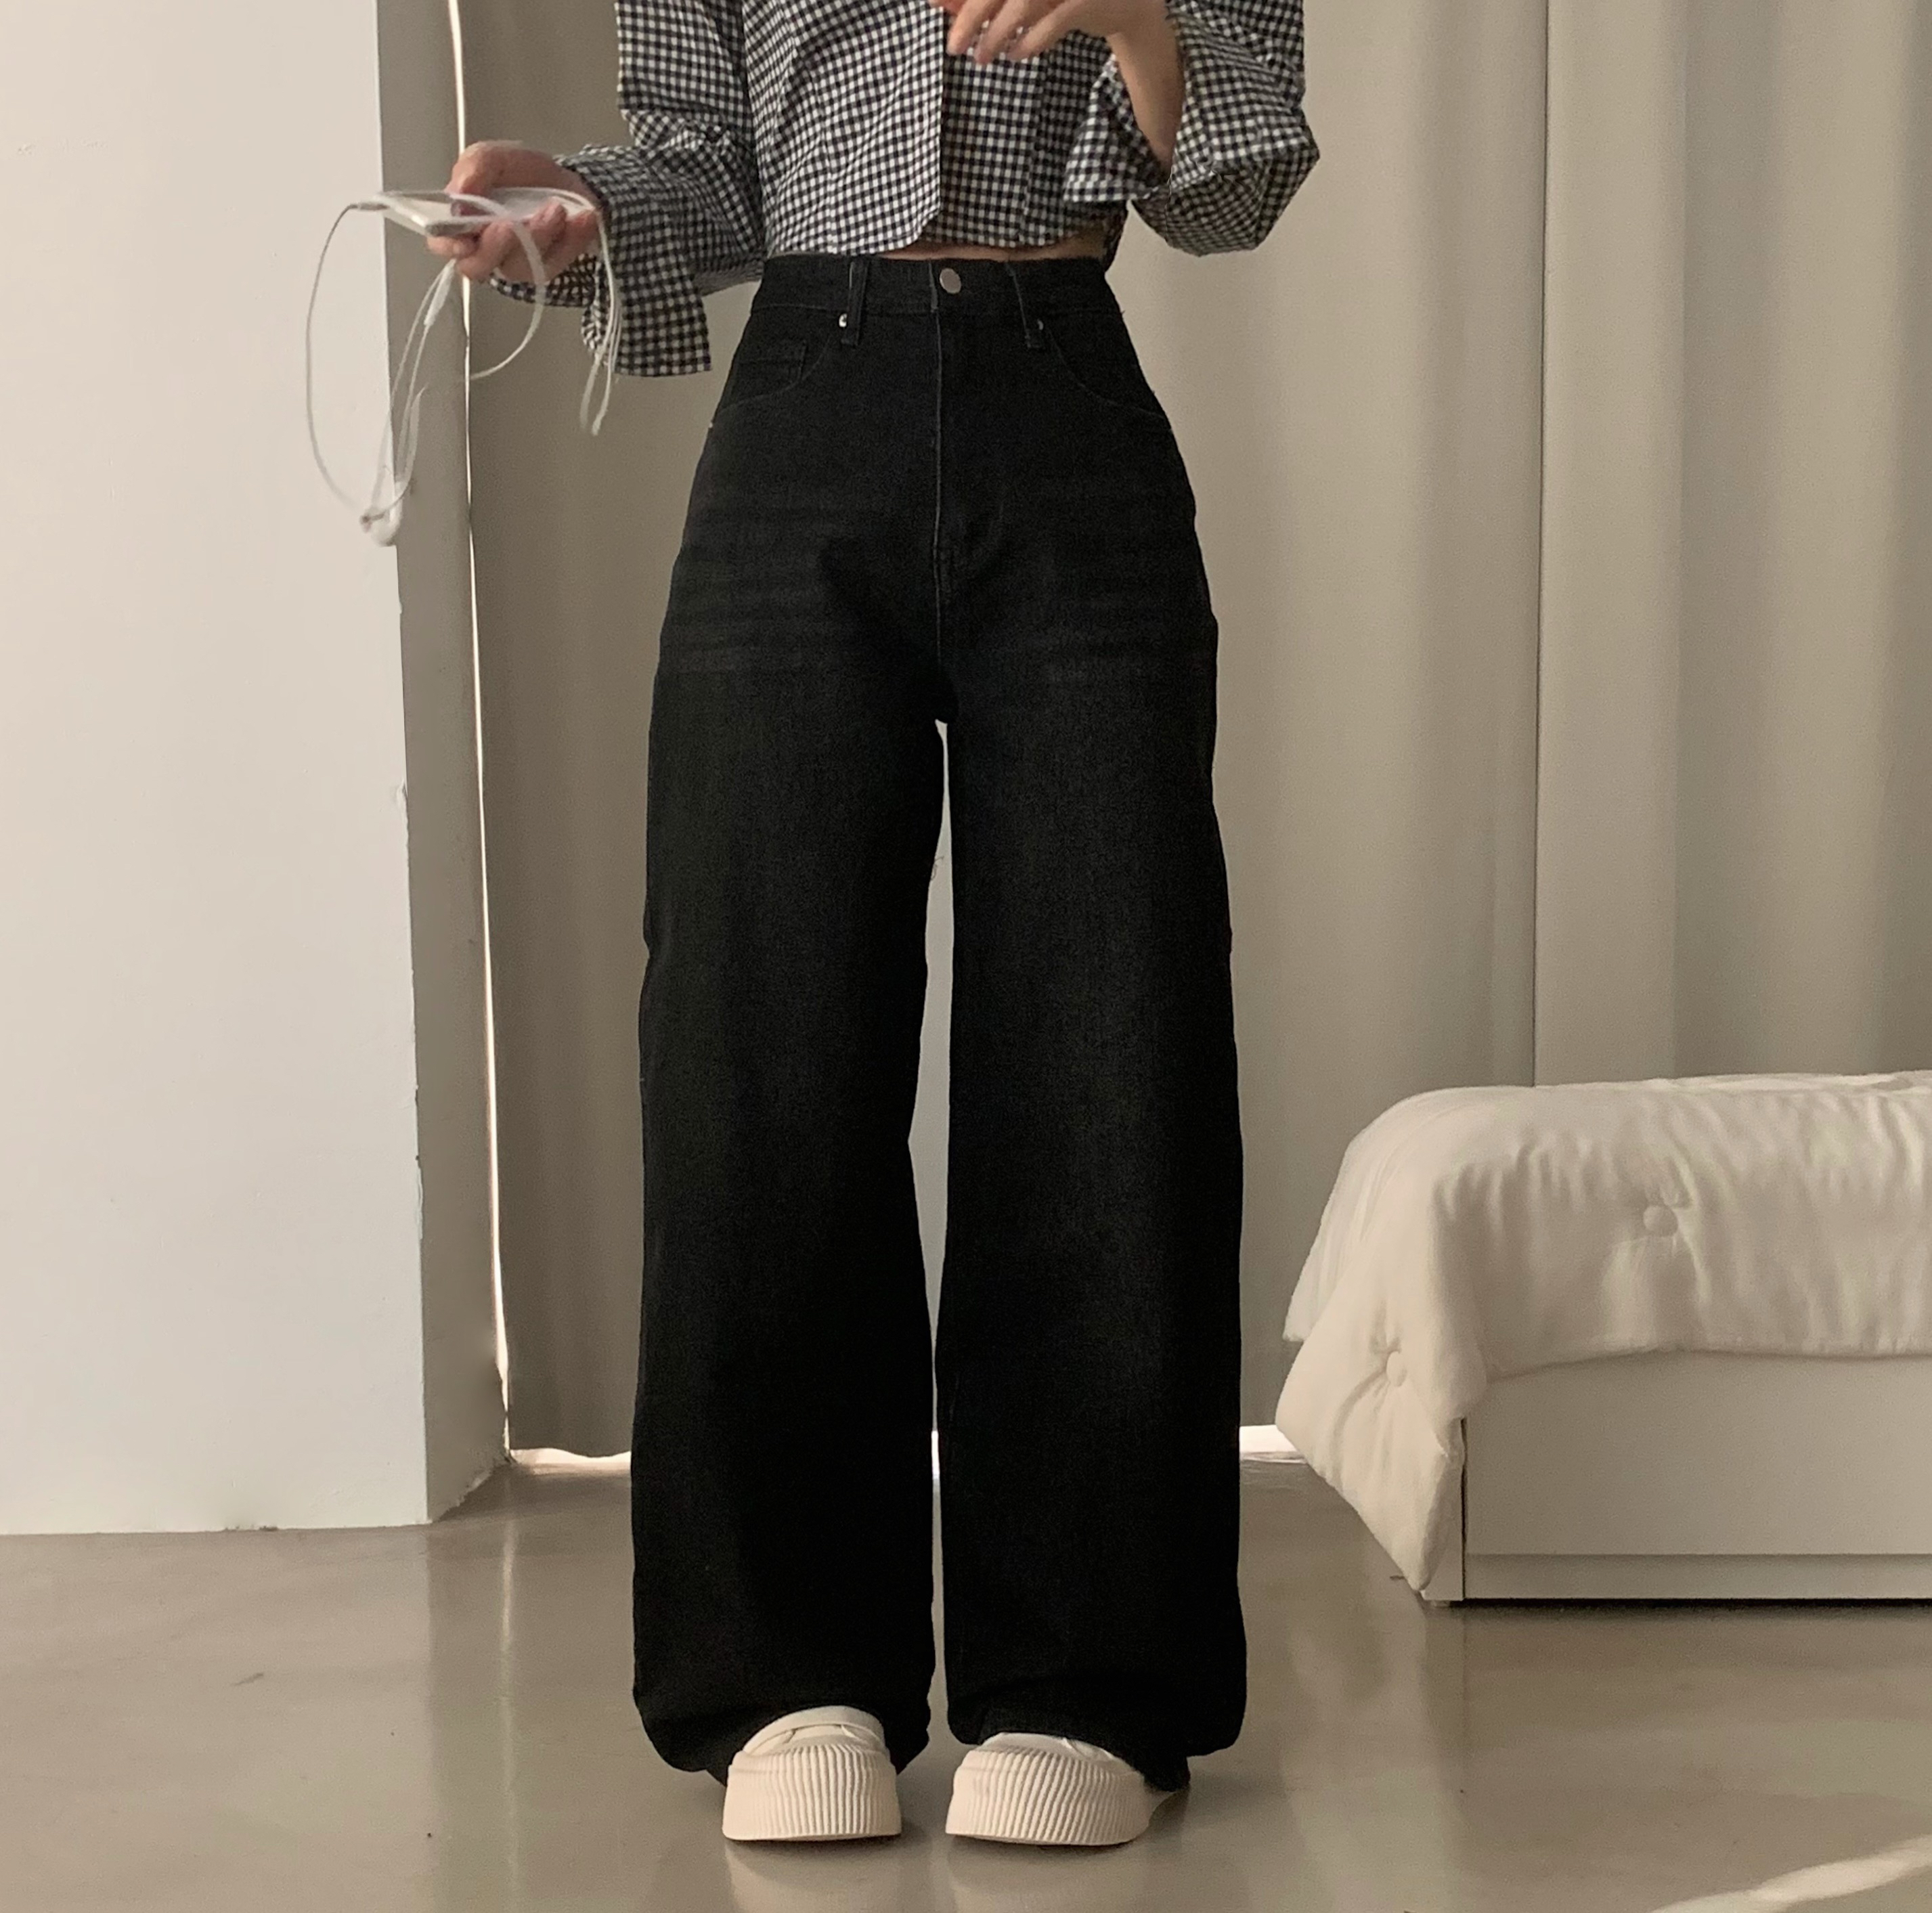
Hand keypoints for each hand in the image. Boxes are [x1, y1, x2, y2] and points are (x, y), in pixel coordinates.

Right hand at [426, 141, 603, 283]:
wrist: (566, 181)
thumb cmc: (522, 173)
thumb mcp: (495, 157)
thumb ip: (474, 169)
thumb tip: (459, 194)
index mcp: (461, 220)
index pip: (441, 242)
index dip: (449, 245)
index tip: (466, 239)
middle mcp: (484, 248)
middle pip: (478, 265)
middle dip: (496, 244)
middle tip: (513, 222)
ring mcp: (515, 263)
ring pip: (519, 266)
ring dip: (538, 236)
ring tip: (557, 208)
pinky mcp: (545, 269)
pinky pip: (555, 264)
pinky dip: (570, 240)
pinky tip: (582, 219)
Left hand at [928, 0, 1163, 64]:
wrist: (1125, 0)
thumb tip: (942, 6)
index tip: (934, 5)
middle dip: (971, 16)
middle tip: (953, 46)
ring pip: (1022, 3)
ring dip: (996, 34)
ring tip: (981, 57)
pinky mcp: (1086, 0)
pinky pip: (1052, 22)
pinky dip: (1029, 42)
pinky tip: (1013, 55)